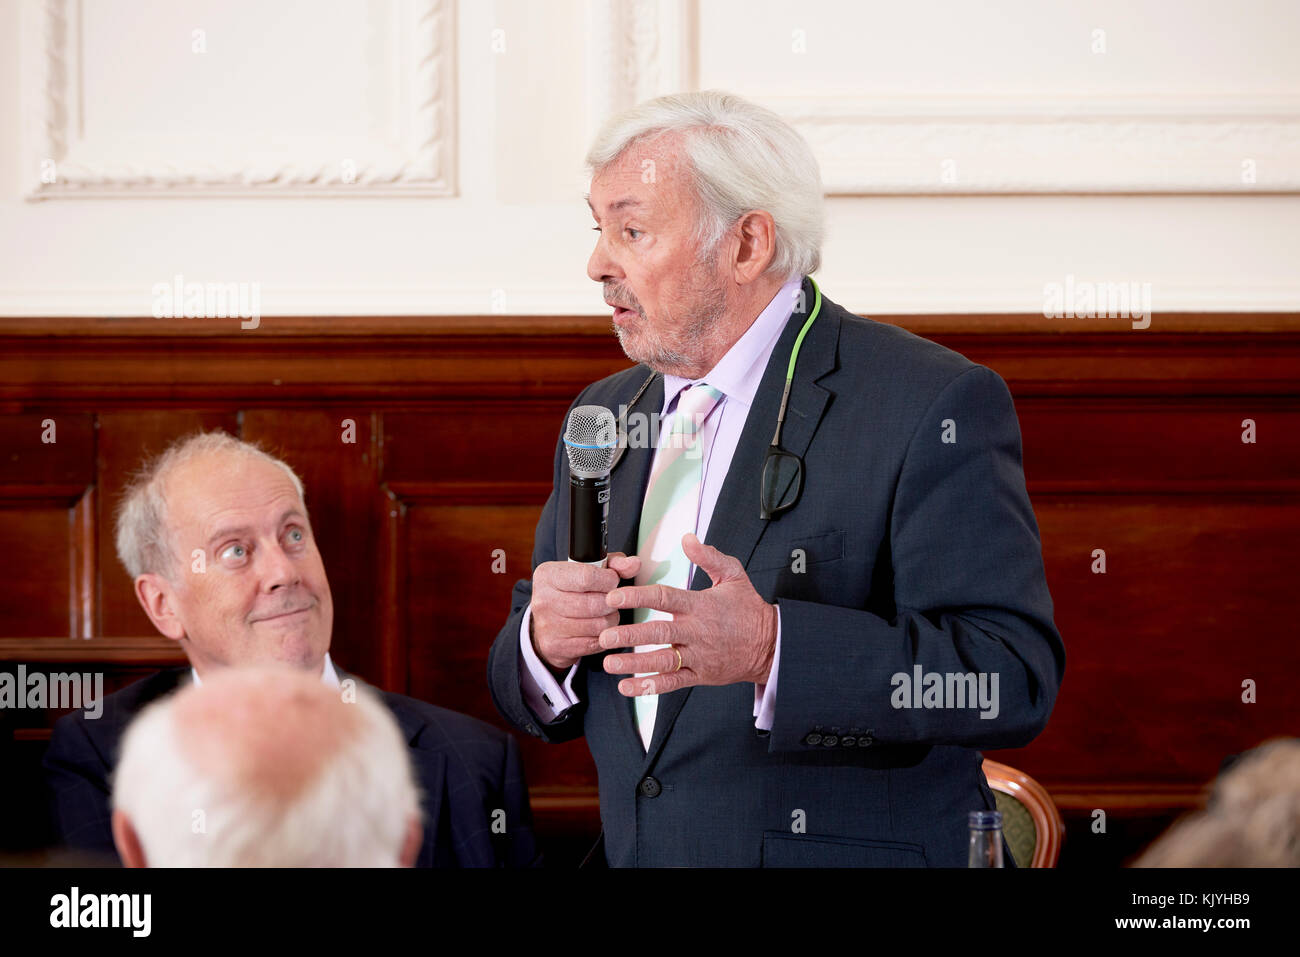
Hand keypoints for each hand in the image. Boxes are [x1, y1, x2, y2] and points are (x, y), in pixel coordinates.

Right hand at [530, 552, 640, 671]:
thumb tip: (635, 564)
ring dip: (610, 619)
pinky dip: (604, 636)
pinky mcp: (556, 646)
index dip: (608, 580)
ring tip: (605, 613)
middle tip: (611, 600)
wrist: (546, 624)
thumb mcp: (588, 569)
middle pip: (596, 603)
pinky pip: (595, 642)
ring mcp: (548, 625)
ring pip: (600, 625)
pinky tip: (598, 628)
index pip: (587, 577)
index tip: (612, 581)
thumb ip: (614, 564)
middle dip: (612, 602)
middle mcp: (543, 600)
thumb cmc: (572, 591)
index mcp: (548, 575)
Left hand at [599, 533, 776, 695]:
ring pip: (663, 661)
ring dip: (635, 664)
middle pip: (660, 633)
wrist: (770, 644)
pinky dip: (649, 687)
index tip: (614, 597)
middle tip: (606, 635)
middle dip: (630, 635)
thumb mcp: (734, 575)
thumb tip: (687, 538)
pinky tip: (628, 687)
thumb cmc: (749, 609)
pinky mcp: (700, 674)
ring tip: (610, 663)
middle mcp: (697, 631)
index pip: (665, 598)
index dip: (637, 597)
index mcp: (700, 605)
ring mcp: (698, 655)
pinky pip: (672, 682)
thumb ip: (709, 556)